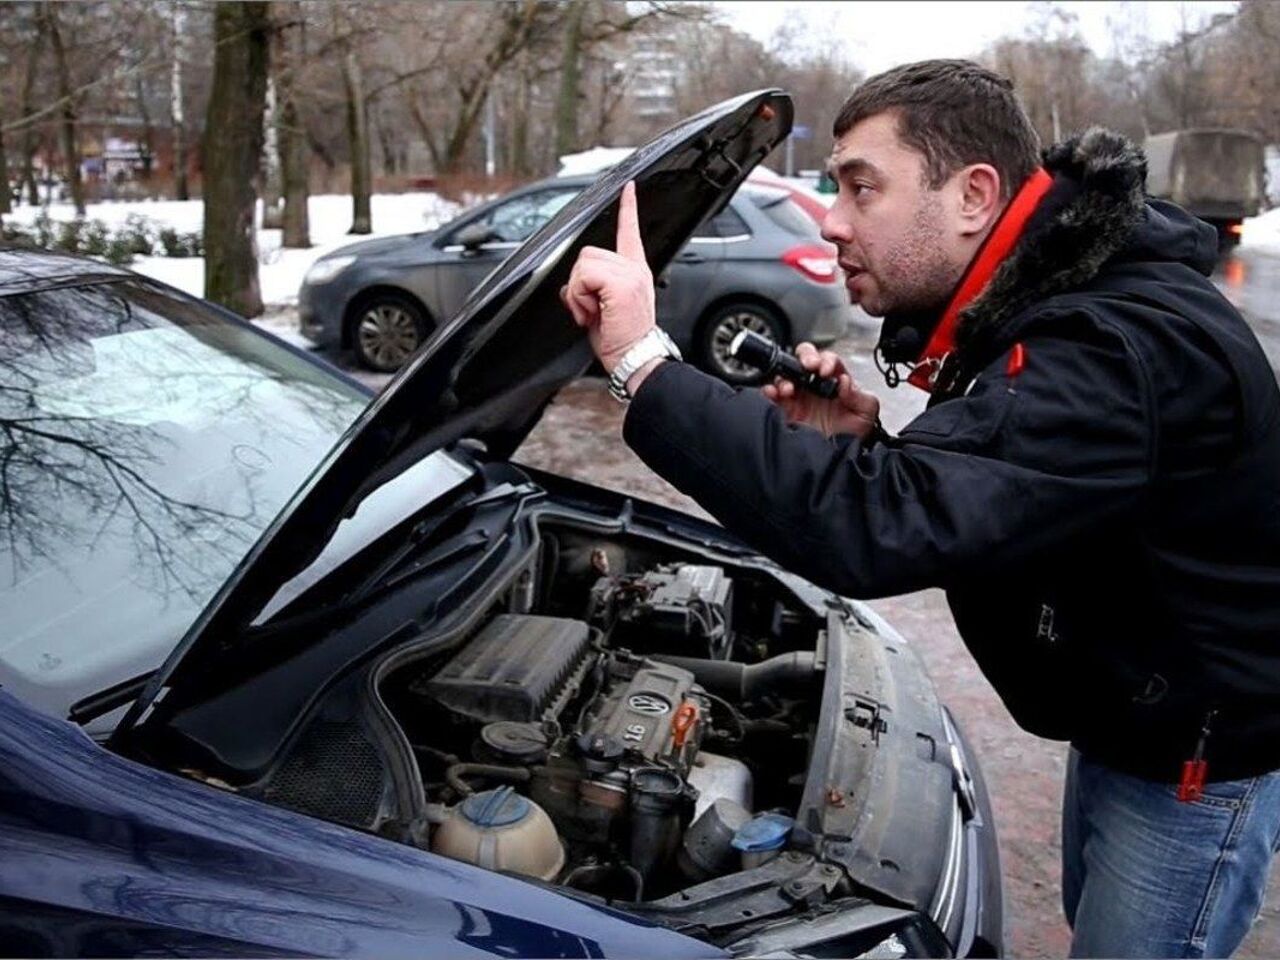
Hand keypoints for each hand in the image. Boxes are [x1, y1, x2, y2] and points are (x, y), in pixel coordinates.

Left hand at [560, 181, 655, 373]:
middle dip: (579, 283)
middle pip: (588, 253)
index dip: (628, 208)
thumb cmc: (623, 342)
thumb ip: (592, 290)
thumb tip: (569, 288)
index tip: (628, 188)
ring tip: (592, 313)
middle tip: (590, 309)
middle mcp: (635, 269)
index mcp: (635, 272)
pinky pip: (583, 277)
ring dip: (578, 292)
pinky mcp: (620, 284)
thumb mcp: (604, 310)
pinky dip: (579, 298)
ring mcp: (629, 275)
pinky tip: (592, 314)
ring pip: (583, 265)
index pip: (630, 233)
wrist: (637, 359)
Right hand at [762, 342, 880, 438]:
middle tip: (809, 366)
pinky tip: (773, 394)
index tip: (826, 370)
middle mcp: (814, 388)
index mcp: (833, 383)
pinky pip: (770, 396)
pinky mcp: (783, 412)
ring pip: (785, 376)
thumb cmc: (850, 439)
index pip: (828, 360)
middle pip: (804, 360)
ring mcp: (797, 399)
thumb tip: (845, 382)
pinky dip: (768, 391)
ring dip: (786, 378)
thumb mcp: (865, 415)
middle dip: (805, 358)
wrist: (835, 463)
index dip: (826, 360)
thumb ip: (860, 396)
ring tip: (789, 389)